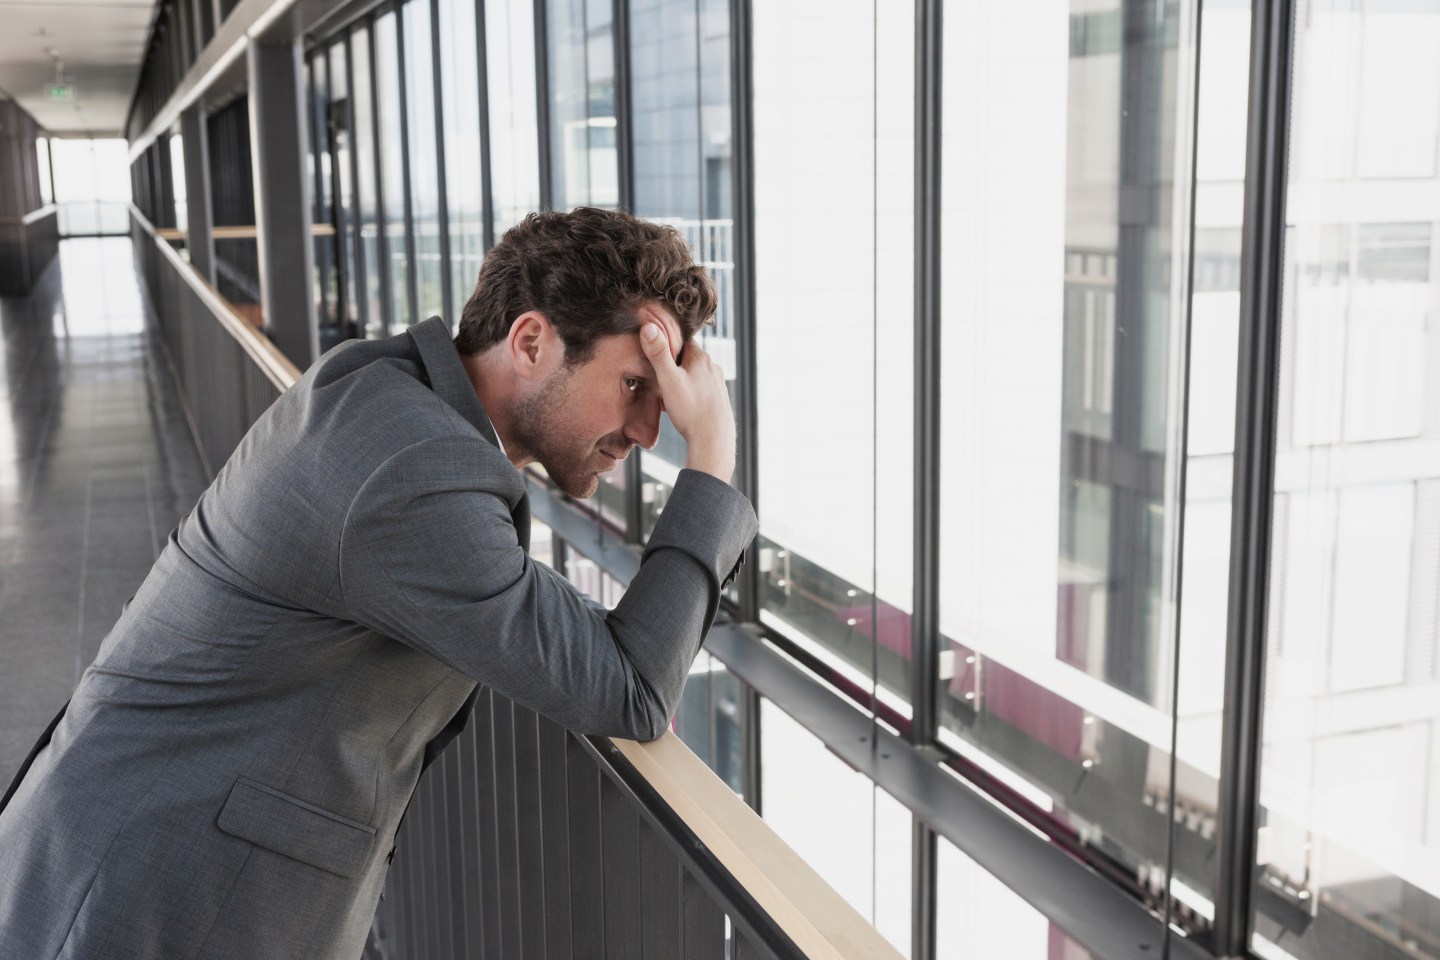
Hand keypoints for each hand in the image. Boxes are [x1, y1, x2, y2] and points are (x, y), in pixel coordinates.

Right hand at [639, 311, 735, 482]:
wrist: (713, 439)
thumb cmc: (690, 409)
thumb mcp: (668, 379)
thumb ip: (658, 354)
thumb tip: (649, 326)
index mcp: (700, 357)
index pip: (681, 341)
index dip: (667, 346)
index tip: (656, 356)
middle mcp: (713, 367)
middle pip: (687, 358)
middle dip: (673, 366)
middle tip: (659, 379)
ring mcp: (718, 383)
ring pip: (694, 375)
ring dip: (681, 381)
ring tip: (669, 396)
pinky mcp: (719, 398)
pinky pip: (700, 389)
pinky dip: (690, 394)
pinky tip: (682, 407)